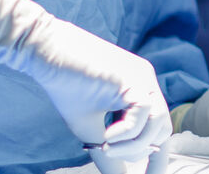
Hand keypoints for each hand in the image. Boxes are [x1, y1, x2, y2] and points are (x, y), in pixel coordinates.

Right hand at [0, 0, 172, 163]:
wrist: (46, 52)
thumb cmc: (64, 85)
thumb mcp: (88, 127)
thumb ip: (107, 150)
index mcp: (140, 92)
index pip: (159, 128)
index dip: (157, 156)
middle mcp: (147, 83)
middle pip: (162, 129)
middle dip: (142, 153)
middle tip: (112, 155)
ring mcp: (143, 78)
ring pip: (157, 124)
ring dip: (133, 146)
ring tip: (107, 147)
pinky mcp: (132, 77)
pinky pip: (142, 113)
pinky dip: (126, 132)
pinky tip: (107, 135)